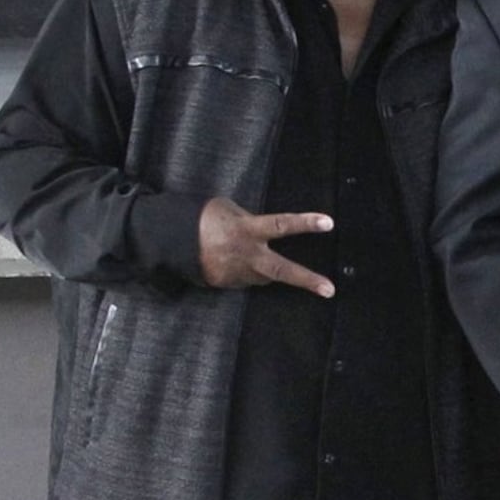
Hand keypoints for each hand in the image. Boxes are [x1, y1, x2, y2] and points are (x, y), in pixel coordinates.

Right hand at [198, 199, 334, 296]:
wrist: (170, 243)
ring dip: (264, 267)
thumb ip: (249, 220)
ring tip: (242, 252)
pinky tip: (232, 260)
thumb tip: (262, 228)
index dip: (306, 223)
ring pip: (264, 276)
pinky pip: (246, 278)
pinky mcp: (228, 284)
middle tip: (329, 289)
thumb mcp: (228, 210)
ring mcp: (238, 274)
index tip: (328, 223)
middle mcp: (247, 255)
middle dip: (307, 280)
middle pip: (283, 270)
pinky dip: (245, 270)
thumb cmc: (201, 219)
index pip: (282, 225)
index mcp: (248, 230)